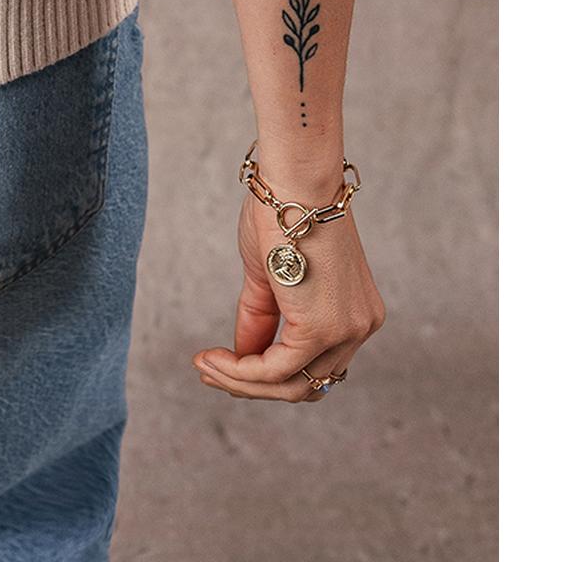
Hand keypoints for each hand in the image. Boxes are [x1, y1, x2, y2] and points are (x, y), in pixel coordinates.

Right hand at [194, 189, 385, 401]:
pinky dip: (241, 371)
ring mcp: (347, 331)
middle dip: (252, 384)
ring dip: (241, 381)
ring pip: (290, 384)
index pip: (313, 363)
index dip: (267, 372)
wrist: (293, 180)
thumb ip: (261, 318)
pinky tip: (213, 360)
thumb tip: (243, 357)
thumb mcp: (268, 275)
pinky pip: (276, 369)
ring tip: (206, 368)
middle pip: (305, 382)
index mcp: (354, 312)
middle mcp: (360, 327)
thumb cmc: (280, 212)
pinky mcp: (323, 329)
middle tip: (210, 372)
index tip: (223, 363)